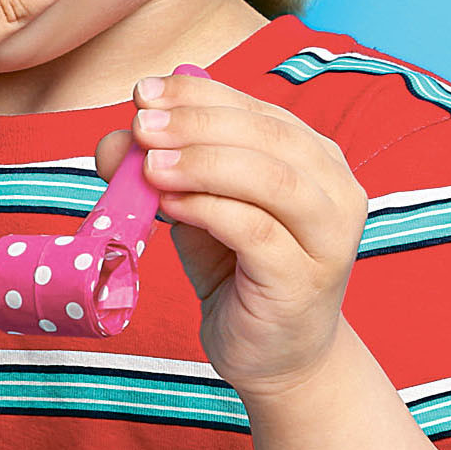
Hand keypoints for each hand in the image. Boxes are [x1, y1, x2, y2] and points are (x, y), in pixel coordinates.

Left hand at [93, 71, 368, 399]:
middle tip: (141, 125)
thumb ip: (165, 170)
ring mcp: (328, 237)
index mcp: (316, 159)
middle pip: (268, 136)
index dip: (200, 95)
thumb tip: (114, 138)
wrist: (276, 357)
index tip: (143, 92)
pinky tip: (168, 205)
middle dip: (197, 122)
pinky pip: (255, 230)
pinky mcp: (304, 279)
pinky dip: (207, 208)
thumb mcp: (197, 211)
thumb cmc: (239, 274)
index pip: (258, 110)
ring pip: (270, 178)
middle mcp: (336, 190)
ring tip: (149, 164)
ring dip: (202, 162)